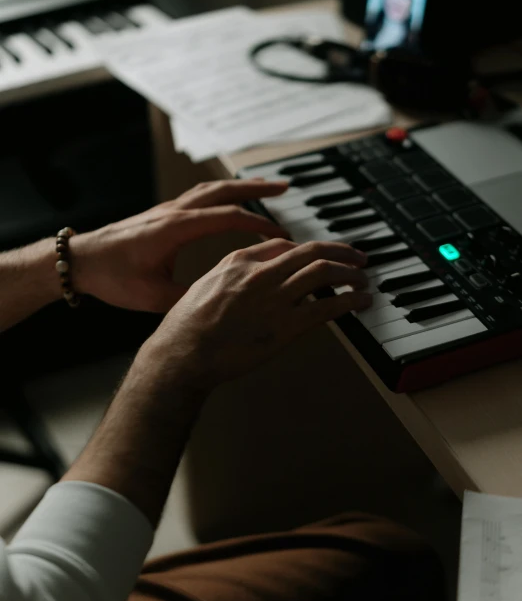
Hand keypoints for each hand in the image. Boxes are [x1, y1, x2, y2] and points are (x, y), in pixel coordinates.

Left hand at [71, 179, 290, 311]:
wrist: (80, 261)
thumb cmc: (112, 277)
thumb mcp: (154, 297)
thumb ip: (190, 296)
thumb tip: (224, 296)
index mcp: (176, 229)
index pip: (229, 218)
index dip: (260, 224)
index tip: (282, 235)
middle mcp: (174, 212)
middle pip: (224, 192)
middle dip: (257, 189)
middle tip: (285, 188)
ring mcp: (168, 209)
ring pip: (211, 189)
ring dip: (240, 186)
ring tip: (266, 187)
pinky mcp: (162, 213)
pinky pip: (199, 195)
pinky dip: (221, 193)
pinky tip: (229, 199)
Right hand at [143, 238, 370, 387]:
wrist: (182, 354)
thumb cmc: (186, 327)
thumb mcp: (205, 286)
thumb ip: (231, 277)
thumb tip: (247, 278)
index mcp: (240, 261)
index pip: (285, 245)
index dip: (310, 250)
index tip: (321, 256)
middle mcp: (261, 273)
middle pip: (312, 251)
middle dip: (340, 252)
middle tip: (357, 258)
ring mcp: (275, 299)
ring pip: (324, 272)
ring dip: (350, 273)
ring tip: (363, 279)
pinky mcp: (286, 327)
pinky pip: (327, 307)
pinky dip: (350, 300)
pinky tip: (362, 301)